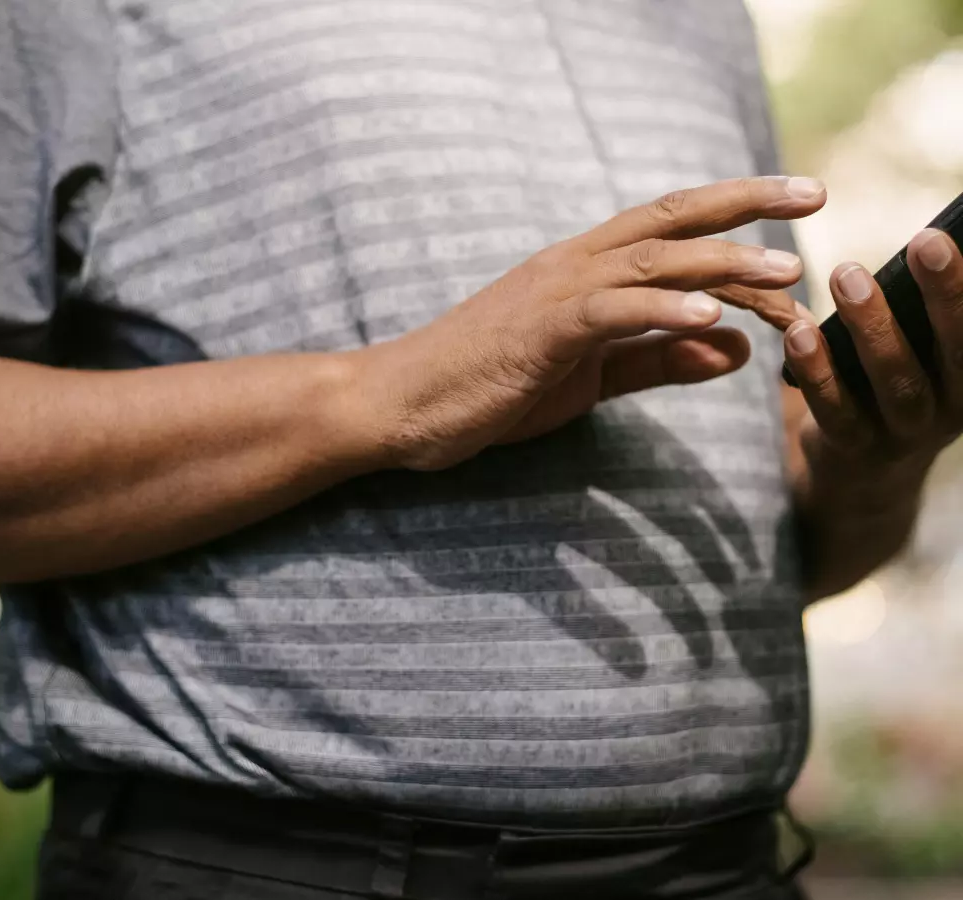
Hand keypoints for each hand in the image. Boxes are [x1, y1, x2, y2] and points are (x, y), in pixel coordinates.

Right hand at [351, 176, 826, 470]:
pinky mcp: (537, 330)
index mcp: (584, 272)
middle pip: (670, 222)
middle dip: (745, 205)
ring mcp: (554, 293)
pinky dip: (662, 311)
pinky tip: (712, 318)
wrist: (401, 403)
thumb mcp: (589, 378)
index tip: (794, 223)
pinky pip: (609, 312)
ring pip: (651, 263)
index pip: (670, 233)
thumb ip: (658, 359)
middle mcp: (574, 266)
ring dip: (721, 263)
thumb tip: (735, 348)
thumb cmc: (487, 387)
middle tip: (813, 195)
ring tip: (784, 270)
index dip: (734, 221)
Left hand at [782, 228, 962, 501]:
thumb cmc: (894, 388)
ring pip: (897, 381)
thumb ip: (924, 315)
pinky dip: (817, 372)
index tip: (955, 236)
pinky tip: (798, 332)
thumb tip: (931, 238)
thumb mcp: (923, 356)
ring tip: (847, 275)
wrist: (862, 482)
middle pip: (959, 352)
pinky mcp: (854, 450)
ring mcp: (905, 433)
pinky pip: (837, 410)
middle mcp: (953, 407)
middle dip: (945, 295)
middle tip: (926, 241)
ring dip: (873, 327)